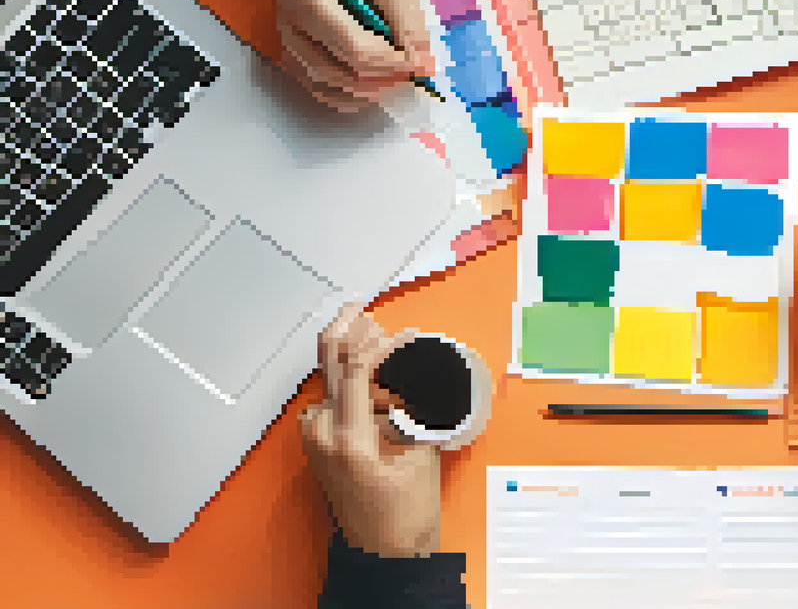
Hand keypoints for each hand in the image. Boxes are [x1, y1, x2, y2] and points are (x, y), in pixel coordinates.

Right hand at [235, 0, 434, 111]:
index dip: (393, 60)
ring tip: (399, 73)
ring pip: (332, 83)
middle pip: (342, 66)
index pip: (352, 42)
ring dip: (372, 87)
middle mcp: (287, 15)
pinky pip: (322, 90)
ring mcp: (289, 38)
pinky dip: (354, 95)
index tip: (422, 63)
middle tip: (415, 69)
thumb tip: (421, 60)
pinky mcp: (295, 55)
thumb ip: (408, 17)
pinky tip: (376, 83)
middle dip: (387, 73)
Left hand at [301, 302, 441, 557]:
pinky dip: (352, 381)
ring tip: (382, 347)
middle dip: (347, 327)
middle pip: (327, 360)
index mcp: (348, 437)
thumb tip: (411, 366)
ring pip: (330, 376)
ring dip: (353, 356)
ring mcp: (315, 436)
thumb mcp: (420, 451)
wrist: (383, 551)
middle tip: (362, 307)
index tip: (406, 332)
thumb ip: (412, 404)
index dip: (382, 341)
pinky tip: (376, 384)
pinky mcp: (318, 440)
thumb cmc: (404, 513)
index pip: (357, 367)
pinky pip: (331, 396)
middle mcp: (322, 432)